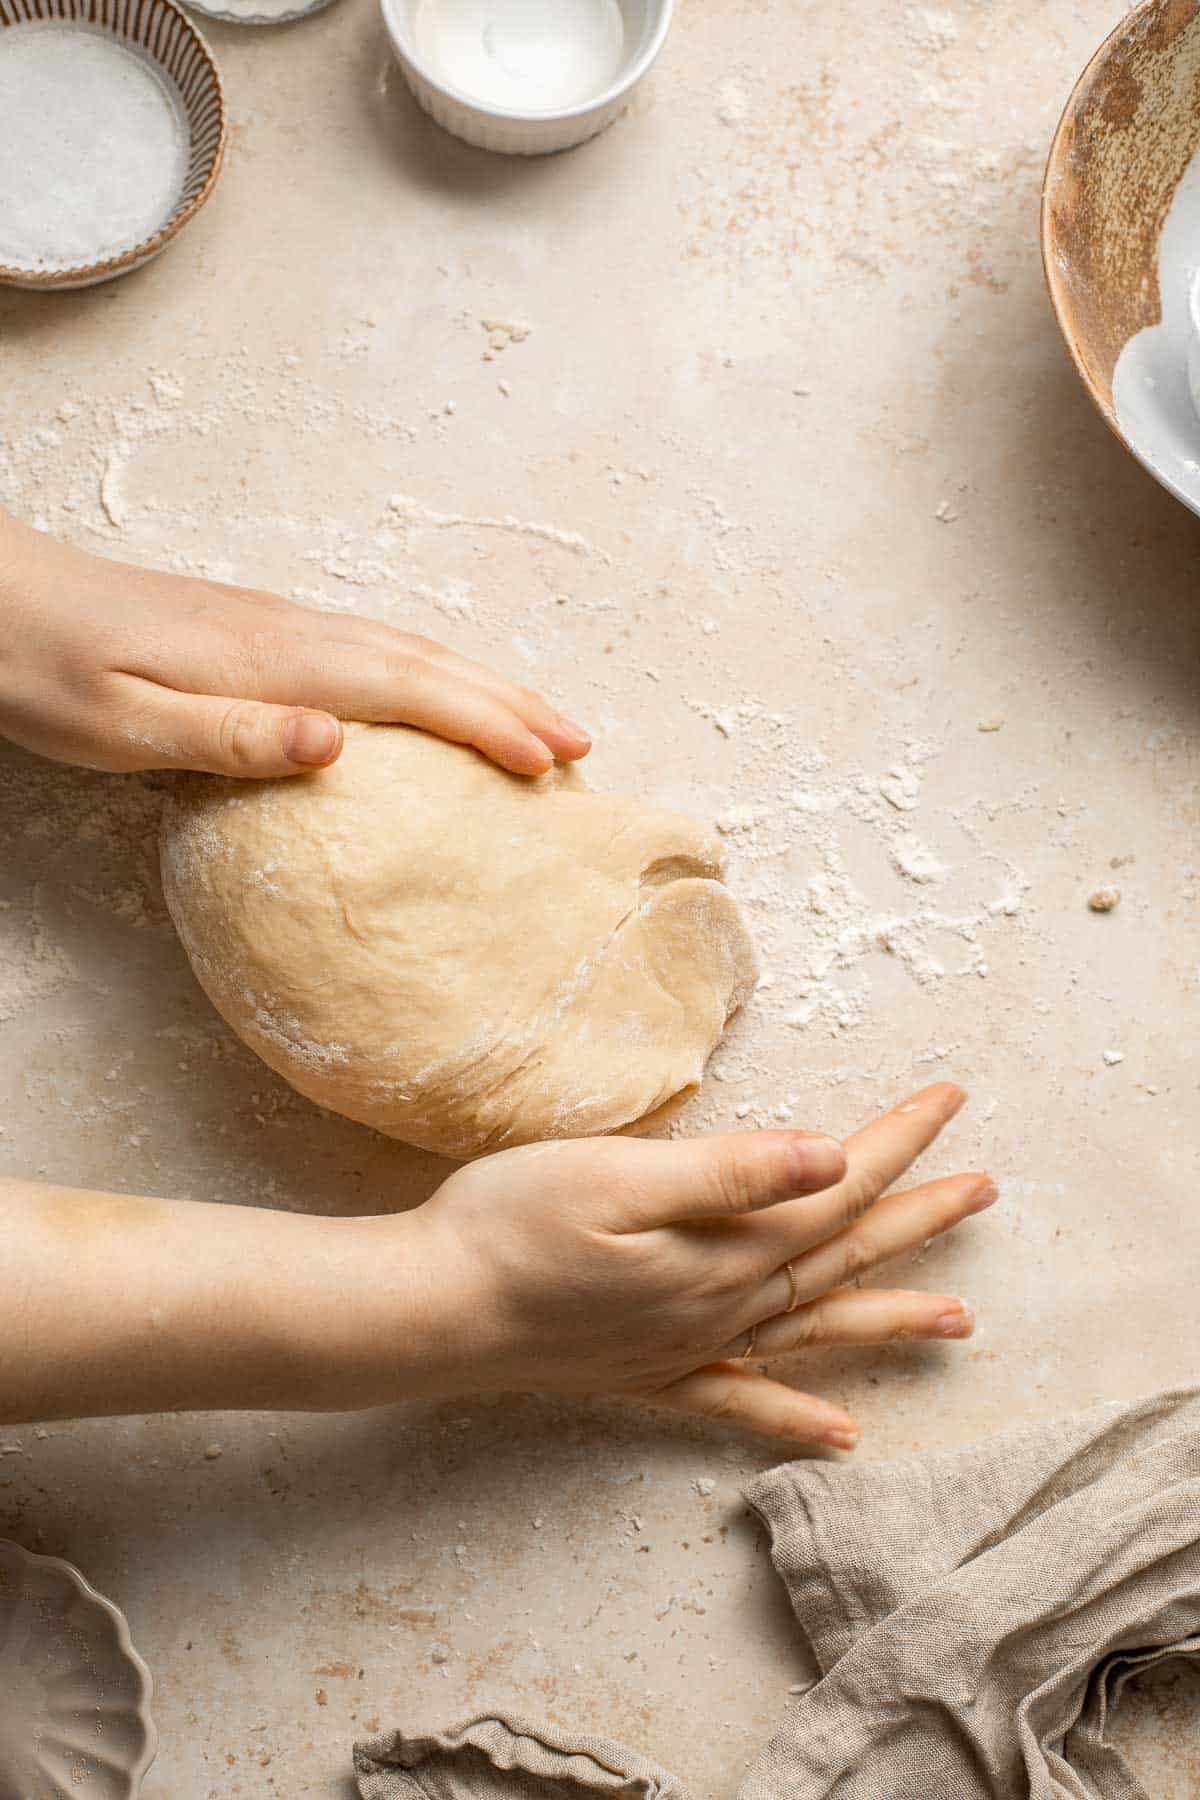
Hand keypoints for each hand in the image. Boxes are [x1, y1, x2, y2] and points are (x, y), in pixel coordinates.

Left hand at [0, 508, 589, 778]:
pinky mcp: (256, 631)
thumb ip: (227, 736)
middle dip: (510, 702)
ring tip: (535, 722)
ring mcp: (276, 625)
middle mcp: (289, 633)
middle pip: (427, 662)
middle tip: (582, 746)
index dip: (487, 724)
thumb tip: (337, 743)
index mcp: (270, 662)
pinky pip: (373, 651)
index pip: (407, 690)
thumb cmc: (42, 669)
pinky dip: (429, 675)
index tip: (553, 763)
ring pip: (406, 650)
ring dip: (480, 685)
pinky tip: (432, 696)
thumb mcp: (118, 723)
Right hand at [405, 1082, 993, 1444]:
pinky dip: (796, 1415)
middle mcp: (723, 1304)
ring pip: (815, 1329)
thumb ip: (730, 1173)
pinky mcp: (650, 1374)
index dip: (895, 1141)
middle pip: (840, 1256)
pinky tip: (842, 1435)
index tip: (949, 1098)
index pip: (832, 1188)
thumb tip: (829, 1157)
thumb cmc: (509, 1225)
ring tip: (959, 1322)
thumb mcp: (618, 1177)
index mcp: (722, 1247)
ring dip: (887, 1317)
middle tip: (983, 1189)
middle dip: (915, 1216)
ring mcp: (690, 1346)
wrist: (431, 1312)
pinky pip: (744, 1400)